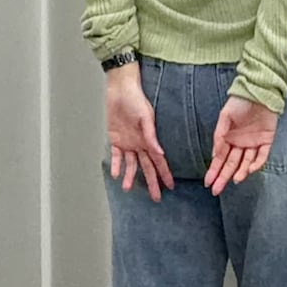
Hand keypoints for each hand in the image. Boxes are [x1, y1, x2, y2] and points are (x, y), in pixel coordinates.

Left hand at [106, 65, 173, 201]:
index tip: (170, 186)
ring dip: (130, 176)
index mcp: (149, 139)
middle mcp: (140, 144)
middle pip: (147, 167)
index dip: (165, 174)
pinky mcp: (116, 139)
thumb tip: (159, 152)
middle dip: (152, 182)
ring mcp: (128, 143)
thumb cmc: (136, 98)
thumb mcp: (145, 117)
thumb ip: (151, 136)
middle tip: (157, 197)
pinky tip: (116, 175)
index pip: (159, 161)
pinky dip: (116, 165)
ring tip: (128, 188)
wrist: (120, 89)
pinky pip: (117, 156)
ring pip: (131, 165)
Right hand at [204, 96, 278, 196]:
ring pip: (246, 162)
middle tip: (217, 190)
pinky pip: (262, 155)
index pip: (220, 159)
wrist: (259, 92)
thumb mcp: (225, 117)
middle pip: (231, 164)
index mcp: (228, 138)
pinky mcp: (266, 141)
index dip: (214, 171)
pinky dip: (256, 163)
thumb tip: (216, 155)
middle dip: (223, 177)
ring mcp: (253, 143)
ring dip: (240, 172)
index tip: (208, 182)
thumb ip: (219, 136)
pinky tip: (250, 169)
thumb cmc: (240, 102)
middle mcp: (240, 143)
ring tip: (235, 180)